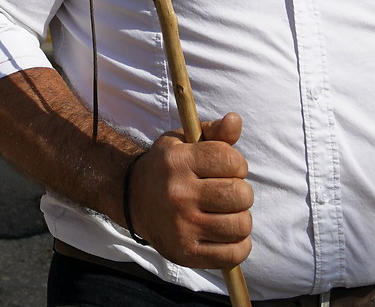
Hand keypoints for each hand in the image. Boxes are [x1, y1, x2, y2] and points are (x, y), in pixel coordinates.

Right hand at [126, 114, 252, 271]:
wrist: (132, 199)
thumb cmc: (167, 168)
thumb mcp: (183, 141)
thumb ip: (213, 132)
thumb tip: (235, 120)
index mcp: (178, 162)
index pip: (231, 160)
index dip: (237, 164)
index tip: (227, 168)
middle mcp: (178, 194)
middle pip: (240, 195)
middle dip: (242, 192)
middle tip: (228, 192)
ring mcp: (182, 227)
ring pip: (241, 225)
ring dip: (241, 218)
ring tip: (226, 213)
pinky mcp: (186, 253)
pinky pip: (233, 254)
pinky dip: (239, 245)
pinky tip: (226, 234)